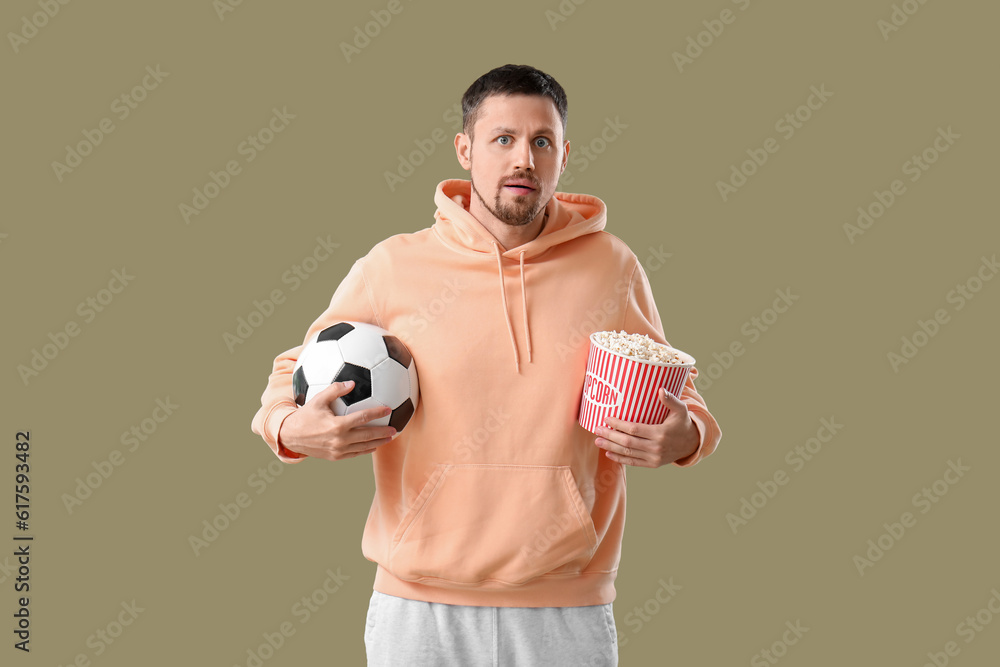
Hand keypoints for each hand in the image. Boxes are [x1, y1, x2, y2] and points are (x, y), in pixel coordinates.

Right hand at [278, 381, 397, 460]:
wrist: (290, 437)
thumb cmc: (305, 416)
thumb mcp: (318, 400)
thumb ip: (335, 390)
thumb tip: (352, 383)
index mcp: (337, 425)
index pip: (363, 418)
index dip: (377, 413)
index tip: (388, 409)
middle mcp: (340, 440)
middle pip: (367, 436)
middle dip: (382, 432)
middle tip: (395, 428)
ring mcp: (338, 450)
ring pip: (363, 447)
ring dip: (378, 442)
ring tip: (389, 438)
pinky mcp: (335, 457)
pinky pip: (354, 454)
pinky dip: (365, 450)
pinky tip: (373, 446)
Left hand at [593, 389, 699, 467]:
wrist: (692, 444)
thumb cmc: (683, 423)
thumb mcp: (681, 410)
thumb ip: (670, 400)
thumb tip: (660, 389)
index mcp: (660, 433)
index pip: (634, 429)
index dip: (619, 425)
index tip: (607, 418)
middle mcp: (656, 448)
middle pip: (627, 442)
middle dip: (610, 436)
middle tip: (596, 430)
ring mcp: (654, 458)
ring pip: (628, 453)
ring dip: (611, 448)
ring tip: (598, 441)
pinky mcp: (653, 464)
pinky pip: (633, 462)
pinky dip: (620, 459)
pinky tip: (608, 453)